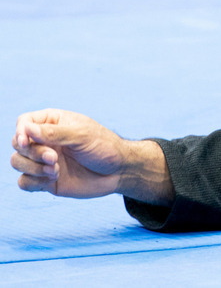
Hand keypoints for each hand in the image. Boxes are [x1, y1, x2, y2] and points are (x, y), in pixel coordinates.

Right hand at [11, 109, 171, 203]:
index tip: (28, 141)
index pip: (24, 122)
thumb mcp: (82, 135)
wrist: (119, 171)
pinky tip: (52, 179)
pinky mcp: (45, 180)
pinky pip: (24, 182)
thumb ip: (54, 133)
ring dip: (32, 167)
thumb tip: (26, 129)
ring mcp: (44, 161)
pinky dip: (33, 182)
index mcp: (54, 123)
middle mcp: (45, 141)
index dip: (21, 132)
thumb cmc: (105, 147)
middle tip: (54, 157)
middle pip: (18, 144)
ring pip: (17, 162)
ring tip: (55, 169)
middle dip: (31, 152)